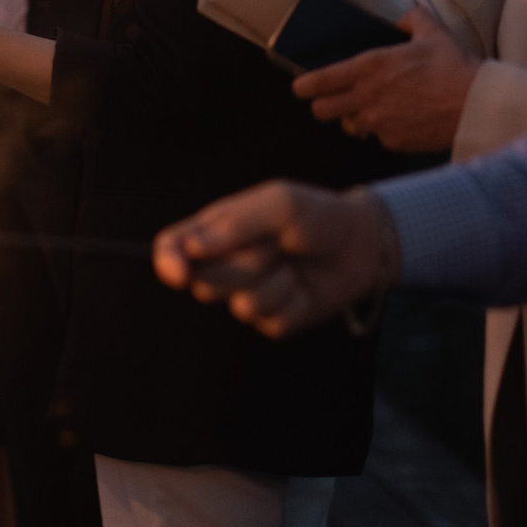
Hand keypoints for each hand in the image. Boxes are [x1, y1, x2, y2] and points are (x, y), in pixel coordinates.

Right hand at [153, 181, 400, 338]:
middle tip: (275, 242)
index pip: (171, 248)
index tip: (178, 273)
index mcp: (215, 232)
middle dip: (245, 263)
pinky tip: (303, 286)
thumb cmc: (314, 216)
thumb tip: (192, 247)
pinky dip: (292, 300)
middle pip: (204, 283)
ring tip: (292, 261)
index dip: (167, 262)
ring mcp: (247, 296)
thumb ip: (234, 224)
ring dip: (274, 280)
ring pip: (240, 304)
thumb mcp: (277, 204)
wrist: (360, 244)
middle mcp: (225, 266)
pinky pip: (269, 321)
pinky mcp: (272, 322)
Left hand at [291, 5, 480, 151]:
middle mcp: (366, 97)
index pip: (317, 82)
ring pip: (349, 126)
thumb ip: (410, 18)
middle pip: (321, 111)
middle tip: (335, 99)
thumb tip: (404, 12)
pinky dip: (384, 130)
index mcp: (368, 68)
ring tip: (375, 108)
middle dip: (324, 105)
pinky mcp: (393, 142)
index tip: (301, 87)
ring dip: (355, 118)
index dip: (304, 86)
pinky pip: (377, 137)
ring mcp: (378, 123)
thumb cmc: (453, 66)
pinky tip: (401, 119)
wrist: (475, 103)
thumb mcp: (431, 32)